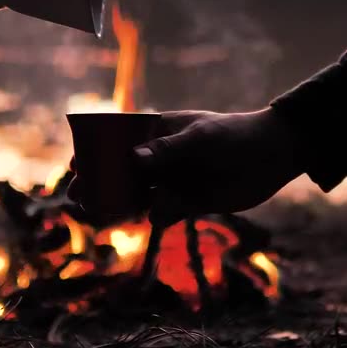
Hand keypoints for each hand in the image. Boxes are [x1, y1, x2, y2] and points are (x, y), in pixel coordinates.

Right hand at [66, 108, 302, 225]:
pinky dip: (157, 215)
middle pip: (120, 172)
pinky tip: (158, 212)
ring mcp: (172, 180)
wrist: (271, 157)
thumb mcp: (199, 138)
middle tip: (77, 195)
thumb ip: (167, 150)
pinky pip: (162, 213)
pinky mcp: (187, 203)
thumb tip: (133, 159)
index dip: (94, 152)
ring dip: (118, 205)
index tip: (75, 163)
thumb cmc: (233, 135)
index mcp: (157, 132)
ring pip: (136, 196)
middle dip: (98, 183)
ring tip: (98, 211)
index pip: (117, 140)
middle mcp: (160, 158)